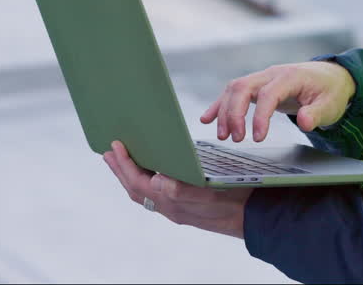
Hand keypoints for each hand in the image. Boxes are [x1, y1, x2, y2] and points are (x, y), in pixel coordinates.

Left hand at [103, 141, 250, 237]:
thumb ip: (183, 191)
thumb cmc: (236, 201)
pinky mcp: (184, 206)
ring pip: (143, 193)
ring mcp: (176, 209)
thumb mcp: (211, 192)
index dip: (125, 165)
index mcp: (173, 204)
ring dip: (129, 175)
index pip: (139, 183)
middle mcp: (171, 208)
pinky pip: (154, 194)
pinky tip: (148, 171)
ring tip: (119, 160)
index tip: (115, 146)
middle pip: (136, 189)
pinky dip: (144, 180)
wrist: (254, 217)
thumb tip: (156, 181)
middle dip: (120, 170)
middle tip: (108, 152)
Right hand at [200, 61, 354, 141]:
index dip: (260, 116)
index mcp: (290, 77)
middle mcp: (271, 74)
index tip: (258, 138)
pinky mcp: (257, 86)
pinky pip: (233, 92)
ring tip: (223, 136)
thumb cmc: (330, 91)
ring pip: (234, 89)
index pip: (268, 94)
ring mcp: (262, 78)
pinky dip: (219, 105)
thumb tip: (304, 122)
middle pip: (243, 87)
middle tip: (235, 139)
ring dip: (225, 111)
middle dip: (234, 113)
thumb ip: (318, 113)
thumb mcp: (331, 104)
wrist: (330, 76)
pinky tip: (207, 119)